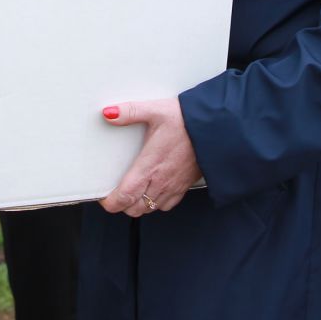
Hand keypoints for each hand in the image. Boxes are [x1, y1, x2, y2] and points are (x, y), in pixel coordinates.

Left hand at [99, 98, 200, 217]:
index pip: (125, 196)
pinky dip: (156, 203)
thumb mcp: (155, 110)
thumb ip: (130, 112)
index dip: (110, 203)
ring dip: (138, 205)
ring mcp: (173, 186)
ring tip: (132, 192)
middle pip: (134, 209)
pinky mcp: (185, 186)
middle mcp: (160, 181)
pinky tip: (153, 189)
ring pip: (150, 209)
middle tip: (115, 192)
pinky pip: (166, 205)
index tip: (103, 197)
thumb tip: (108, 113)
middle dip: (122, 205)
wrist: (217, 128)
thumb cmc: (186, 120)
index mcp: (149, 166)